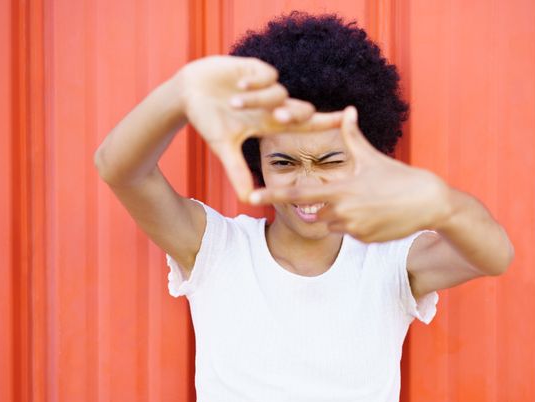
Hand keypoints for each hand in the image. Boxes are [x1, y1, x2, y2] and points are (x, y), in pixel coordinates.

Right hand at [178, 56, 342, 199]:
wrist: (187, 92)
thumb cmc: (207, 120)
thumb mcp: (223, 147)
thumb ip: (237, 172)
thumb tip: (247, 200)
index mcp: (269, 122)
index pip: (305, 123)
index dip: (326, 122)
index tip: (347, 119)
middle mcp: (272, 104)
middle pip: (299, 109)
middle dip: (291, 114)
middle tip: (275, 117)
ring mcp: (264, 85)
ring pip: (279, 93)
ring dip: (257, 99)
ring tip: (232, 102)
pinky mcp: (253, 67)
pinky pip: (267, 75)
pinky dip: (254, 83)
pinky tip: (238, 86)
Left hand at [249, 106, 453, 241]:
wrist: (429, 203)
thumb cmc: (400, 177)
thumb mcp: (373, 157)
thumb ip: (353, 136)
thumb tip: (348, 109)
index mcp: (340, 189)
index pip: (298, 193)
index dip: (273, 195)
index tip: (251, 197)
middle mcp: (343, 212)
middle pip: (318, 212)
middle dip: (328, 204)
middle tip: (355, 195)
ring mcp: (353, 228)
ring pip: (333, 224)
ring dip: (342, 216)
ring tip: (369, 203)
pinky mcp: (364, 240)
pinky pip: (350, 234)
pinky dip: (358, 225)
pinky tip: (378, 215)